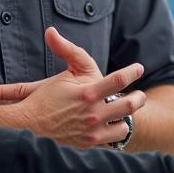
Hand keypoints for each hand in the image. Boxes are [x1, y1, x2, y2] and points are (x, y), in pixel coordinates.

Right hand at [0, 27, 146, 147]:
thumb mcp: (63, 71)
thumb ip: (65, 50)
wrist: (34, 122)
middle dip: (139, 97)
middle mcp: (93, 113)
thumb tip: (50, 30)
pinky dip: (118, 129)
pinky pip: (116, 139)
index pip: (119, 80)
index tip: (138, 68)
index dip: (132, 71)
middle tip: (139, 94)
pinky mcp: (91, 142)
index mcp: (87, 92)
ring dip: (128, 116)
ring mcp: (93, 130)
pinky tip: (114, 122)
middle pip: (130, 105)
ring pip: (125, 125)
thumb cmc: (51, 94)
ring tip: (125, 109)